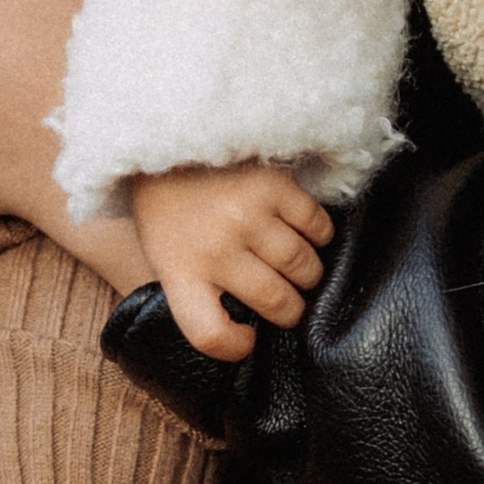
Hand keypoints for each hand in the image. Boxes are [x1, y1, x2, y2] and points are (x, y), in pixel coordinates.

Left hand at [130, 162, 331, 361]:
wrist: (165, 137)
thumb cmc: (168, 206)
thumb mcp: (164, 253)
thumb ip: (197, 289)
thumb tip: (249, 325)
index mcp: (180, 270)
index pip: (209, 333)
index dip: (235, 347)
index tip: (248, 338)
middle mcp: (215, 247)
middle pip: (276, 303)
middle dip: (291, 310)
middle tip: (290, 301)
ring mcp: (248, 216)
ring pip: (304, 267)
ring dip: (308, 274)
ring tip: (299, 268)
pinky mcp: (275, 186)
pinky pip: (318, 227)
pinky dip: (319, 236)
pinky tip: (304, 233)